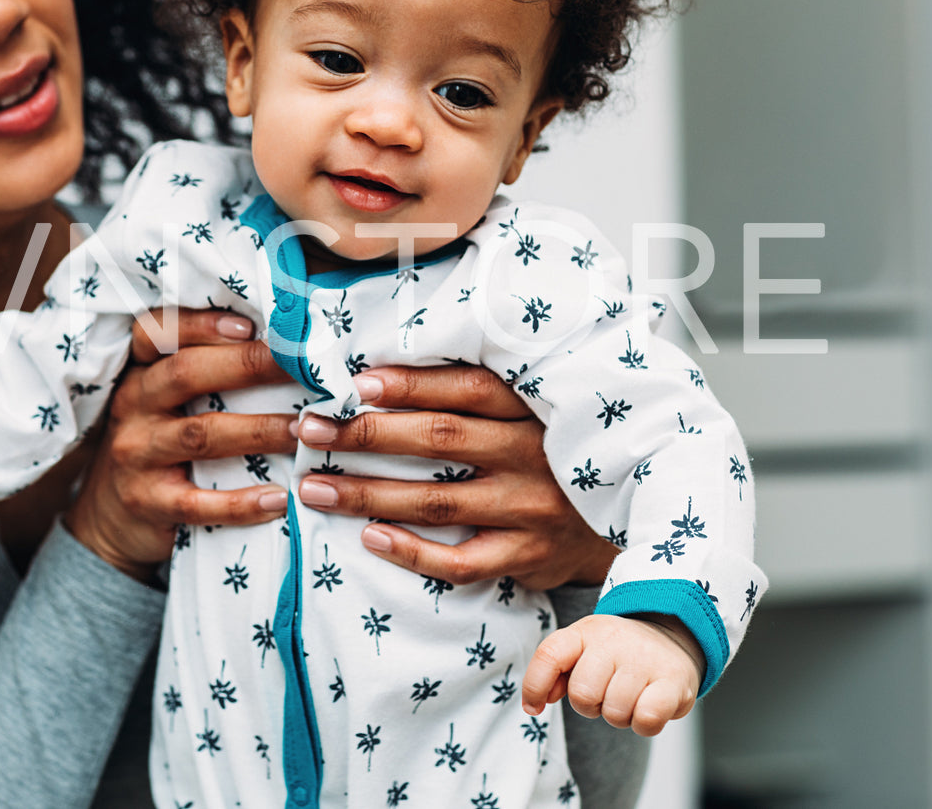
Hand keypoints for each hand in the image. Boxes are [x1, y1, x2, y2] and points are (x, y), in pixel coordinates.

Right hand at [64, 309, 293, 581]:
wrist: (108, 520)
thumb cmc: (159, 446)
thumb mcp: (164, 403)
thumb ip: (205, 373)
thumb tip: (285, 348)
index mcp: (140, 373)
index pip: (156, 332)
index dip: (200, 324)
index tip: (250, 324)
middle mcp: (133, 406)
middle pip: (184, 374)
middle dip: (246, 365)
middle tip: (300, 366)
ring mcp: (136, 456)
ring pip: (199, 435)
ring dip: (257, 431)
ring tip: (302, 431)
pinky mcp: (147, 503)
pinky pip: (197, 503)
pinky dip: (241, 503)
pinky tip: (279, 499)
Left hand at [291, 365, 616, 588]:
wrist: (621, 517)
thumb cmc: (551, 451)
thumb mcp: (533, 408)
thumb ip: (476, 391)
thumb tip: (385, 368)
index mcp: (532, 408)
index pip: (467, 388)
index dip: (410, 384)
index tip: (356, 382)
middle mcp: (532, 455)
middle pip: (440, 439)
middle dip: (366, 435)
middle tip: (310, 430)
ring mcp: (530, 510)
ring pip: (437, 501)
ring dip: (368, 494)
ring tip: (314, 486)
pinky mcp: (526, 557)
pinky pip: (459, 562)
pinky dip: (411, 552)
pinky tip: (369, 538)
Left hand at [522, 613, 702, 735]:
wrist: (672, 638)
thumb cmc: (617, 653)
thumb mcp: (582, 650)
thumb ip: (554, 672)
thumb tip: (536, 702)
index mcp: (586, 631)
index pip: (550, 655)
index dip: (535, 686)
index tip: (534, 707)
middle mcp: (615, 640)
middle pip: (582, 695)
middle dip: (590, 707)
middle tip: (605, 695)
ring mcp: (646, 658)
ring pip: (614, 713)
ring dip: (619, 717)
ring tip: (630, 698)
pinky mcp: (674, 680)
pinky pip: (646, 719)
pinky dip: (643, 724)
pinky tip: (648, 707)